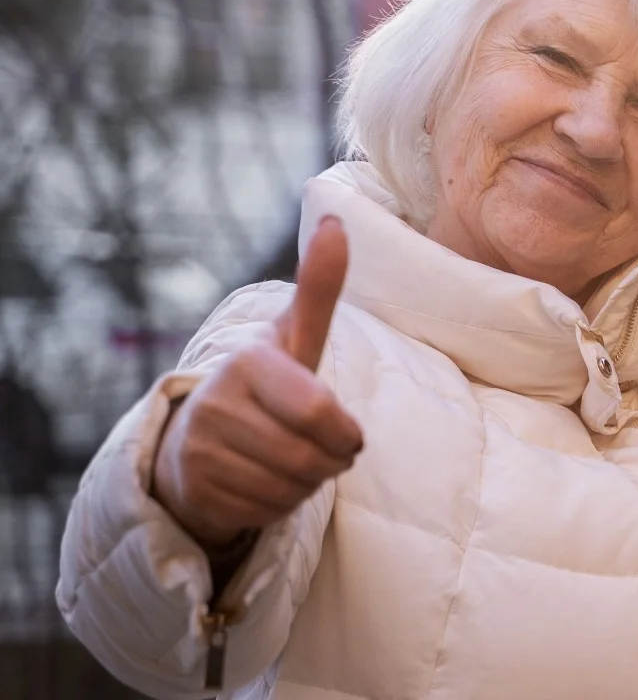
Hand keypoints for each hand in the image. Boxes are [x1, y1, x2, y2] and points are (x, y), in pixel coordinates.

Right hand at [152, 218, 362, 550]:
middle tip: (327, 452)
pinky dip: (280, 505)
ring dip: (308, 484)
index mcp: (249, 361)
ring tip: (293, 462)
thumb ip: (319, 286)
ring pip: (289, 488)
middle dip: (331, 462)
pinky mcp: (192, 491)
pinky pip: (264, 512)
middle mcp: (213, 402)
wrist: (199, 437)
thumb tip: (337, 221)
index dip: (345, 433)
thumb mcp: (297, 337)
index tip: (350, 434)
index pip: (317, 409)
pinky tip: (265, 483)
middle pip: (307, 457)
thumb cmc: (268, 382)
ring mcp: (196, 449)